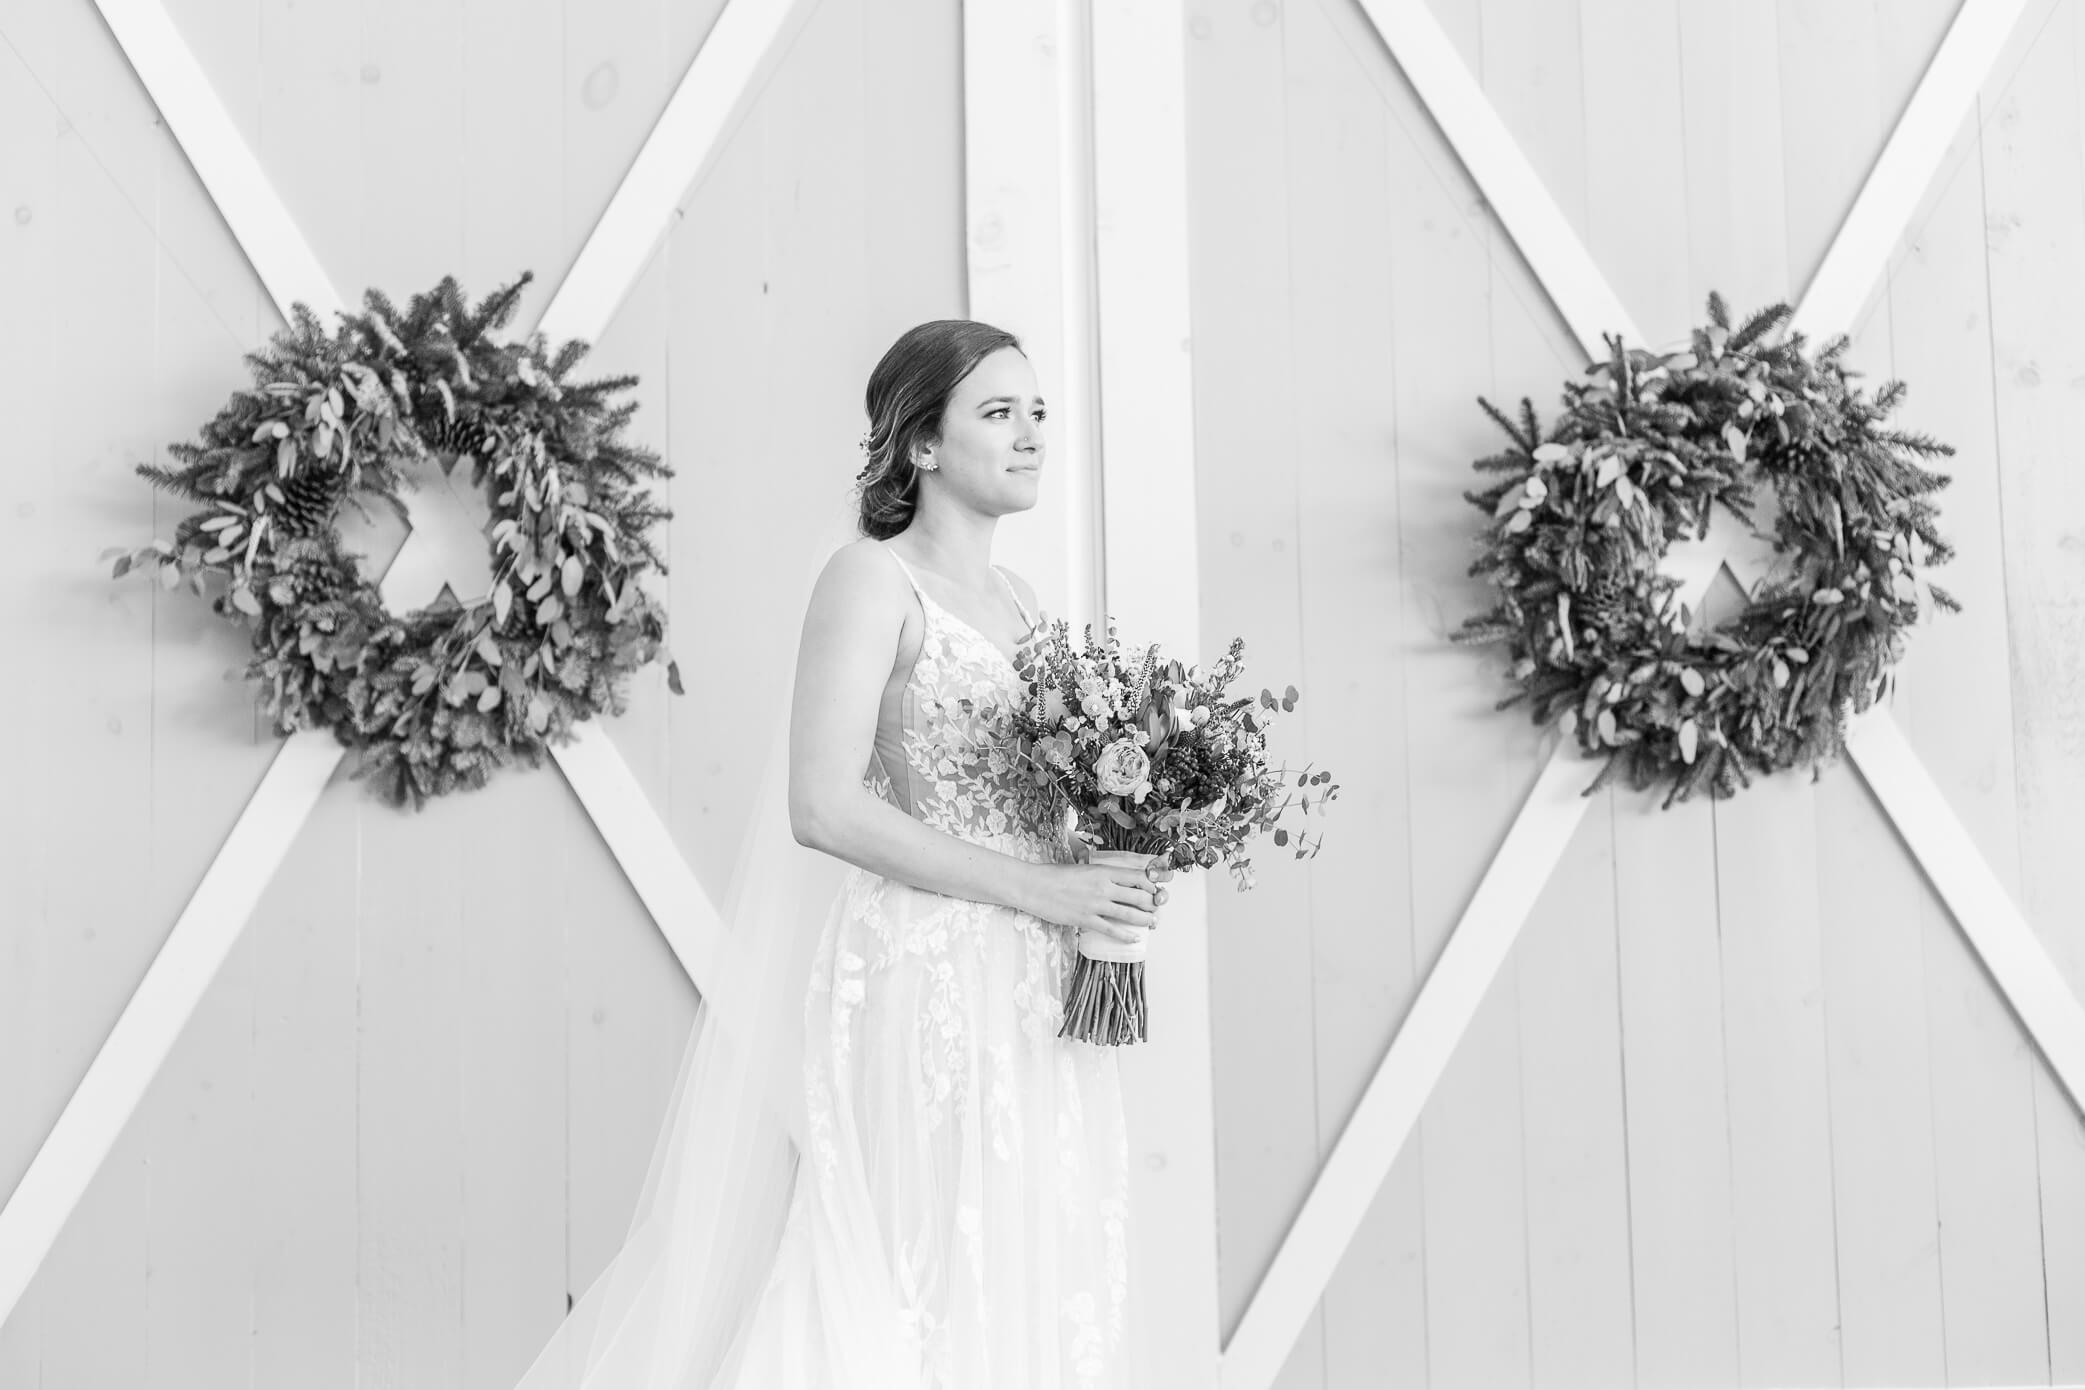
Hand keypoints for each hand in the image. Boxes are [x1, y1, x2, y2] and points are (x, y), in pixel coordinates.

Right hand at [1021, 849, 1175, 944]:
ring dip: (1145, 920)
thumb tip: (1115, 878)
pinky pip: (1112, 930)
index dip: (1151, 884)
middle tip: (1156, 908)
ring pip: (1130, 915)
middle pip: (1139, 896)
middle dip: (1152, 904)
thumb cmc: (1054, 875)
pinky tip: (1134, 938)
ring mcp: (1095, 905)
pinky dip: (1126, 936)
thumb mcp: (1083, 867)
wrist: (1033, 886)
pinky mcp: (1085, 920)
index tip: (1154, 889)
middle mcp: (1103, 887)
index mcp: (1103, 871)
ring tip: (1152, 923)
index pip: (1138, 877)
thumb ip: (1101, 873)